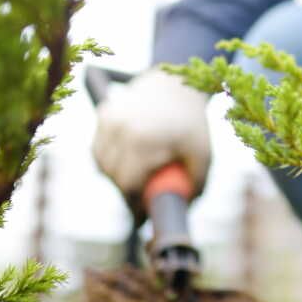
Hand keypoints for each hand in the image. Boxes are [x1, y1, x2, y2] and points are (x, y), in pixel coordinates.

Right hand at [92, 68, 210, 201]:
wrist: (177, 85)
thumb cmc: (192, 124)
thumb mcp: (202, 156)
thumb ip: (195, 185)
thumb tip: (182, 210)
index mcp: (144, 140)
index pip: (128, 183)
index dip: (134, 205)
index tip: (142, 216)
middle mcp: (121, 128)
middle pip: (113, 176)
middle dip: (126, 192)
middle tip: (141, 200)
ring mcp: (109, 119)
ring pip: (102, 164)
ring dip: (115, 176)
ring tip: (136, 177)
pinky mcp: (103, 114)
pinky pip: (99, 149)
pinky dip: (108, 160)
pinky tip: (126, 161)